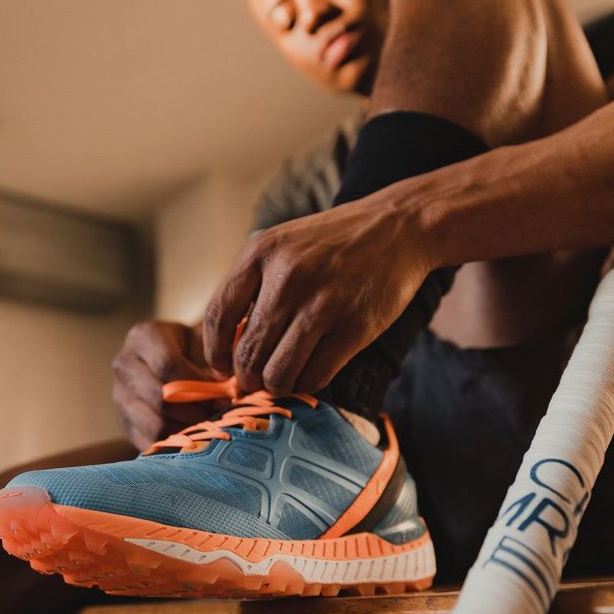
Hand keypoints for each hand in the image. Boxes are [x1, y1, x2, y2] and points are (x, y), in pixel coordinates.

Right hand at [112, 320, 220, 450]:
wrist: (174, 362)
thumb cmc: (196, 350)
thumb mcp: (207, 344)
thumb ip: (218, 361)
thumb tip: (230, 391)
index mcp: (144, 336)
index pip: (168, 365)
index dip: (199, 385)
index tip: (225, 397)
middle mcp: (124, 364)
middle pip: (160, 398)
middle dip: (196, 411)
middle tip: (221, 417)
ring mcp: (119, 396)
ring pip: (155, 424)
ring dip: (188, 430)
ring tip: (210, 427)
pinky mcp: (125, 424)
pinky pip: (151, 443)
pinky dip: (176, 445)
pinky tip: (195, 438)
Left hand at [203, 193, 432, 394]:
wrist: (397, 227)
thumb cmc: (333, 243)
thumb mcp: (282, 245)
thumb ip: (252, 286)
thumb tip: (227, 347)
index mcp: (261, 253)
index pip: (218, 317)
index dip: (216, 353)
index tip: (223, 367)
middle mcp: (288, 278)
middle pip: (248, 354)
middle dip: (247, 379)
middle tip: (255, 382)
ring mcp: (323, 303)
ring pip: (279, 373)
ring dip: (276, 386)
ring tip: (282, 380)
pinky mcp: (355, 327)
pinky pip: (315, 377)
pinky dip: (307, 384)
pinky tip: (310, 373)